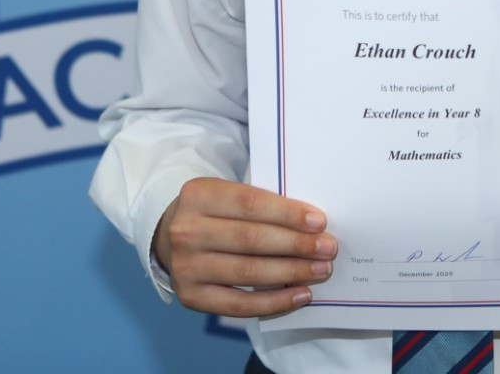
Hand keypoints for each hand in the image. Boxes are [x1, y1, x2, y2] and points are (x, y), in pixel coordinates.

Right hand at [154, 177, 335, 316]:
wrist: (171, 237)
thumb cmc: (216, 213)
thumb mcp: (228, 195)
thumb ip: (261, 205)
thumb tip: (312, 226)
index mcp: (199, 195)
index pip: (250, 203)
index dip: (287, 214)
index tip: (319, 222)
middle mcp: (187, 231)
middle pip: (251, 239)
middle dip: (296, 245)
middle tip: (328, 248)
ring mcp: (186, 267)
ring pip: (248, 272)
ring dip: (291, 272)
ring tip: (321, 269)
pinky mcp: (191, 297)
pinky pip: (239, 304)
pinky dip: (274, 301)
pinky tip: (301, 294)